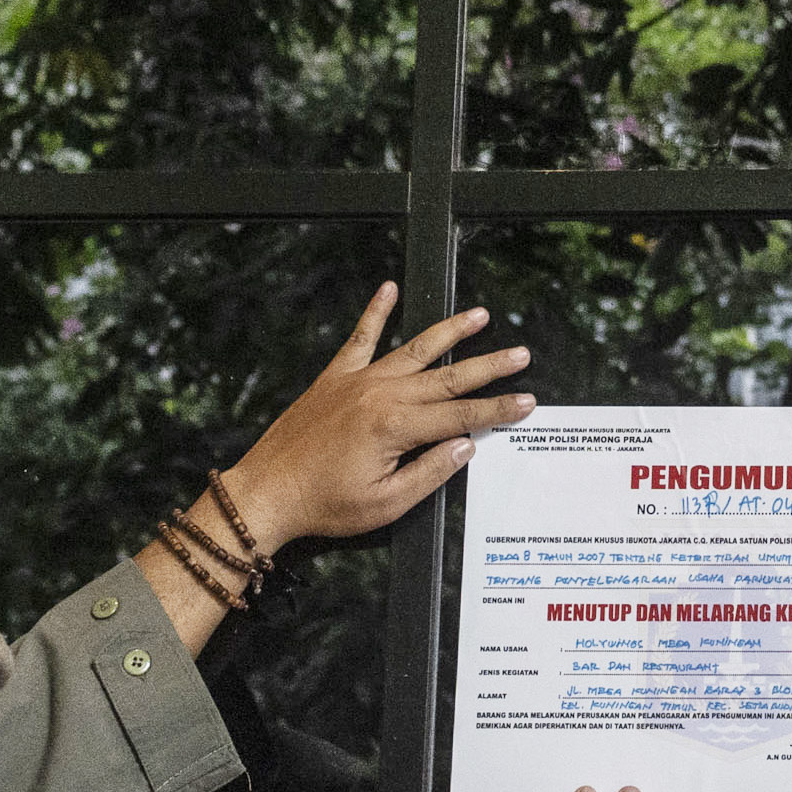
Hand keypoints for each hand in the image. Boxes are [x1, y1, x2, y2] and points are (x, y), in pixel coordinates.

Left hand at [219, 284, 534, 549]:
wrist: (266, 493)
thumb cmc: (322, 503)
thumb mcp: (386, 503)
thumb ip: (430, 472)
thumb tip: (464, 447)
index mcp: (396, 427)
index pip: (462, 414)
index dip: (498, 409)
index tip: (525, 402)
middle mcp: (380, 395)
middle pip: (449, 376)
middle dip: (490, 366)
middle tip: (520, 355)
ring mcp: (357, 381)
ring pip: (415, 349)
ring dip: (450, 332)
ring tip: (479, 316)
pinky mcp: (334, 378)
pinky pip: (360, 337)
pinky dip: (376, 311)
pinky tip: (389, 289)